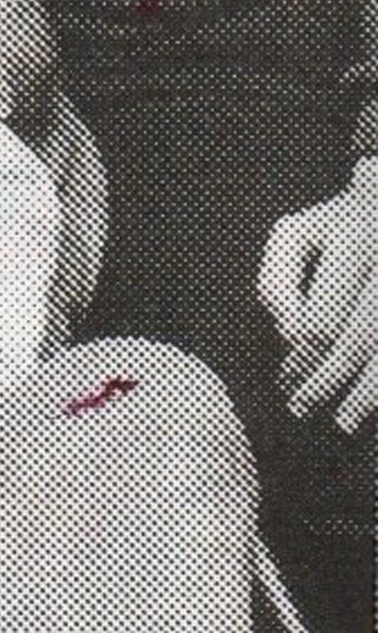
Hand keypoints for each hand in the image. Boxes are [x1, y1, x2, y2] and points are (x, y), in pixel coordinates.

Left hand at [257, 158, 377, 432]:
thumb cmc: (336, 225)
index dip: (303, 355)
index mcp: (354, 241)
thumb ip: (278, 277)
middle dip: (328, 380)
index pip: (323, 317)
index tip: (286, 378)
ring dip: (366, 395)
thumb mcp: (296, 235)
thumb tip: (289, 333)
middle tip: (300, 408)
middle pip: (359, 340)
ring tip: (342, 422)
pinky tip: (372, 405)